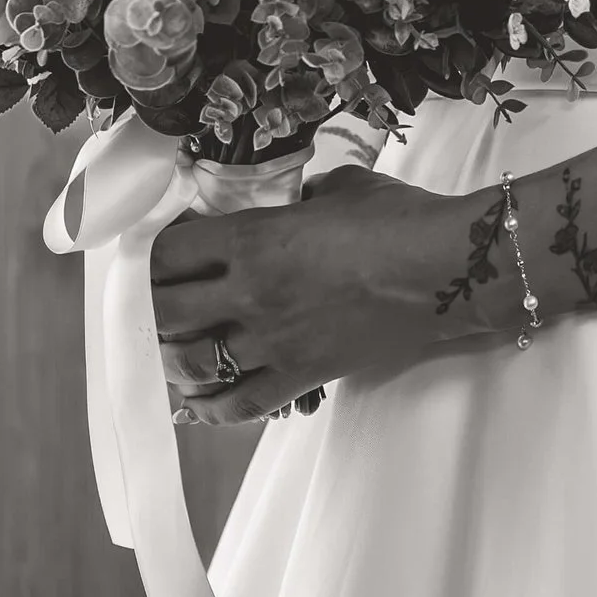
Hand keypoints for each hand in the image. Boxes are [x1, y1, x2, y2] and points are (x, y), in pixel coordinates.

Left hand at [152, 170, 508, 426]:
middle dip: (147, 311)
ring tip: (168, 351)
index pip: (168, 253)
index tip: (150, 257)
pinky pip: (241, 403)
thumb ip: (299, 199)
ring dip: (171, 360)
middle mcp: (252, 292)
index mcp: (253, 237)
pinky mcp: (303, 375)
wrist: (449, 271)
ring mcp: (275, 340)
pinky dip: (211, 407)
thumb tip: (290, 206)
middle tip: (147, 308)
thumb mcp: (338, 189)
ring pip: (193, 363)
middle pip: (164, 312)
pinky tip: (197, 402)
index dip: (149, 256)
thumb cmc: (399, 219)